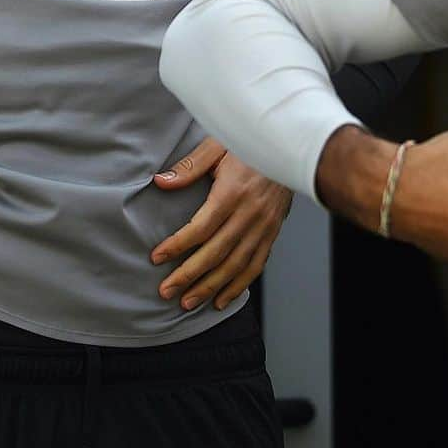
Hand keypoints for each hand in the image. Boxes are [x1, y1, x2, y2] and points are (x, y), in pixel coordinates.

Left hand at [151, 138, 293, 310]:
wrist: (291, 148)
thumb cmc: (250, 144)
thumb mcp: (217, 146)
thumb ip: (189, 167)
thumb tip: (161, 182)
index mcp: (233, 192)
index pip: (201, 227)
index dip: (178, 245)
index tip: (157, 257)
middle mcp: (250, 214)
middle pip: (216, 253)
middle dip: (189, 275)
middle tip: (166, 290)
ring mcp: (264, 227)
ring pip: (235, 265)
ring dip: (211, 287)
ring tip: (188, 302)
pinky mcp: (273, 233)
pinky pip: (256, 266)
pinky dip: (238, 286)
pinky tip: (221, 300)